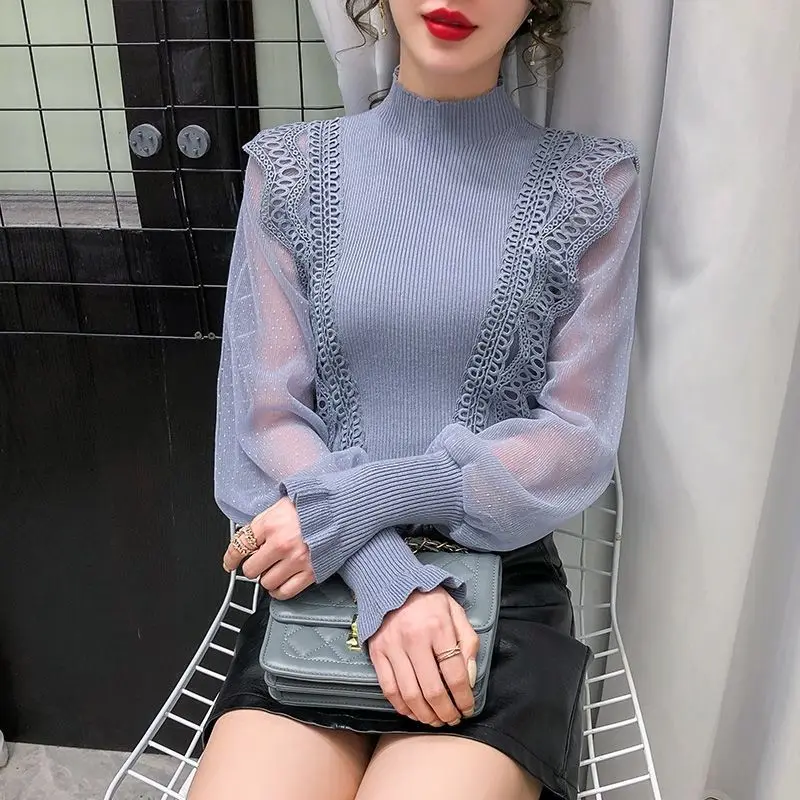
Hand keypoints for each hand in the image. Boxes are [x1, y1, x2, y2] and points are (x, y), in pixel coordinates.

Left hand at [222, 498, 314, 598]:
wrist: (345, 509)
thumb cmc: (316, 504)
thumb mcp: (283, 504)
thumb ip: (265, 521)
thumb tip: (249, 538)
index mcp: (271, 523)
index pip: (239, 546)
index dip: (231, 558)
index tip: (230, 563)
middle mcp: (281, 543)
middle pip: (251, 569)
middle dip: (253, 567)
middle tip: (259, 562)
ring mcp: (296, 560)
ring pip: (266, 583)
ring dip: (268, 578)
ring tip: (275, 569)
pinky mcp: (311, 572)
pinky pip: (285, 592)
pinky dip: (280, 590)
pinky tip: (282, 582)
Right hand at [368, 588, 479, 727]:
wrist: (392, 582)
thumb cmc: (429, 599)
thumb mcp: (456, 612)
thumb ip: (467, 642)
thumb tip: (469, 678)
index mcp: (438, 627)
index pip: (454, 674)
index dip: (464, 698)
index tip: (468, 708)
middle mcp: (414, 639)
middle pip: (432, 690)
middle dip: (446, 712)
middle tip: (453, 719)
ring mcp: (392, 647)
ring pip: (410, 694)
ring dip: (425, 715)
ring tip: (435, 720)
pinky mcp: (377, 653)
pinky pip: (389, 689)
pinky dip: (402, 707)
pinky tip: (413, 711)